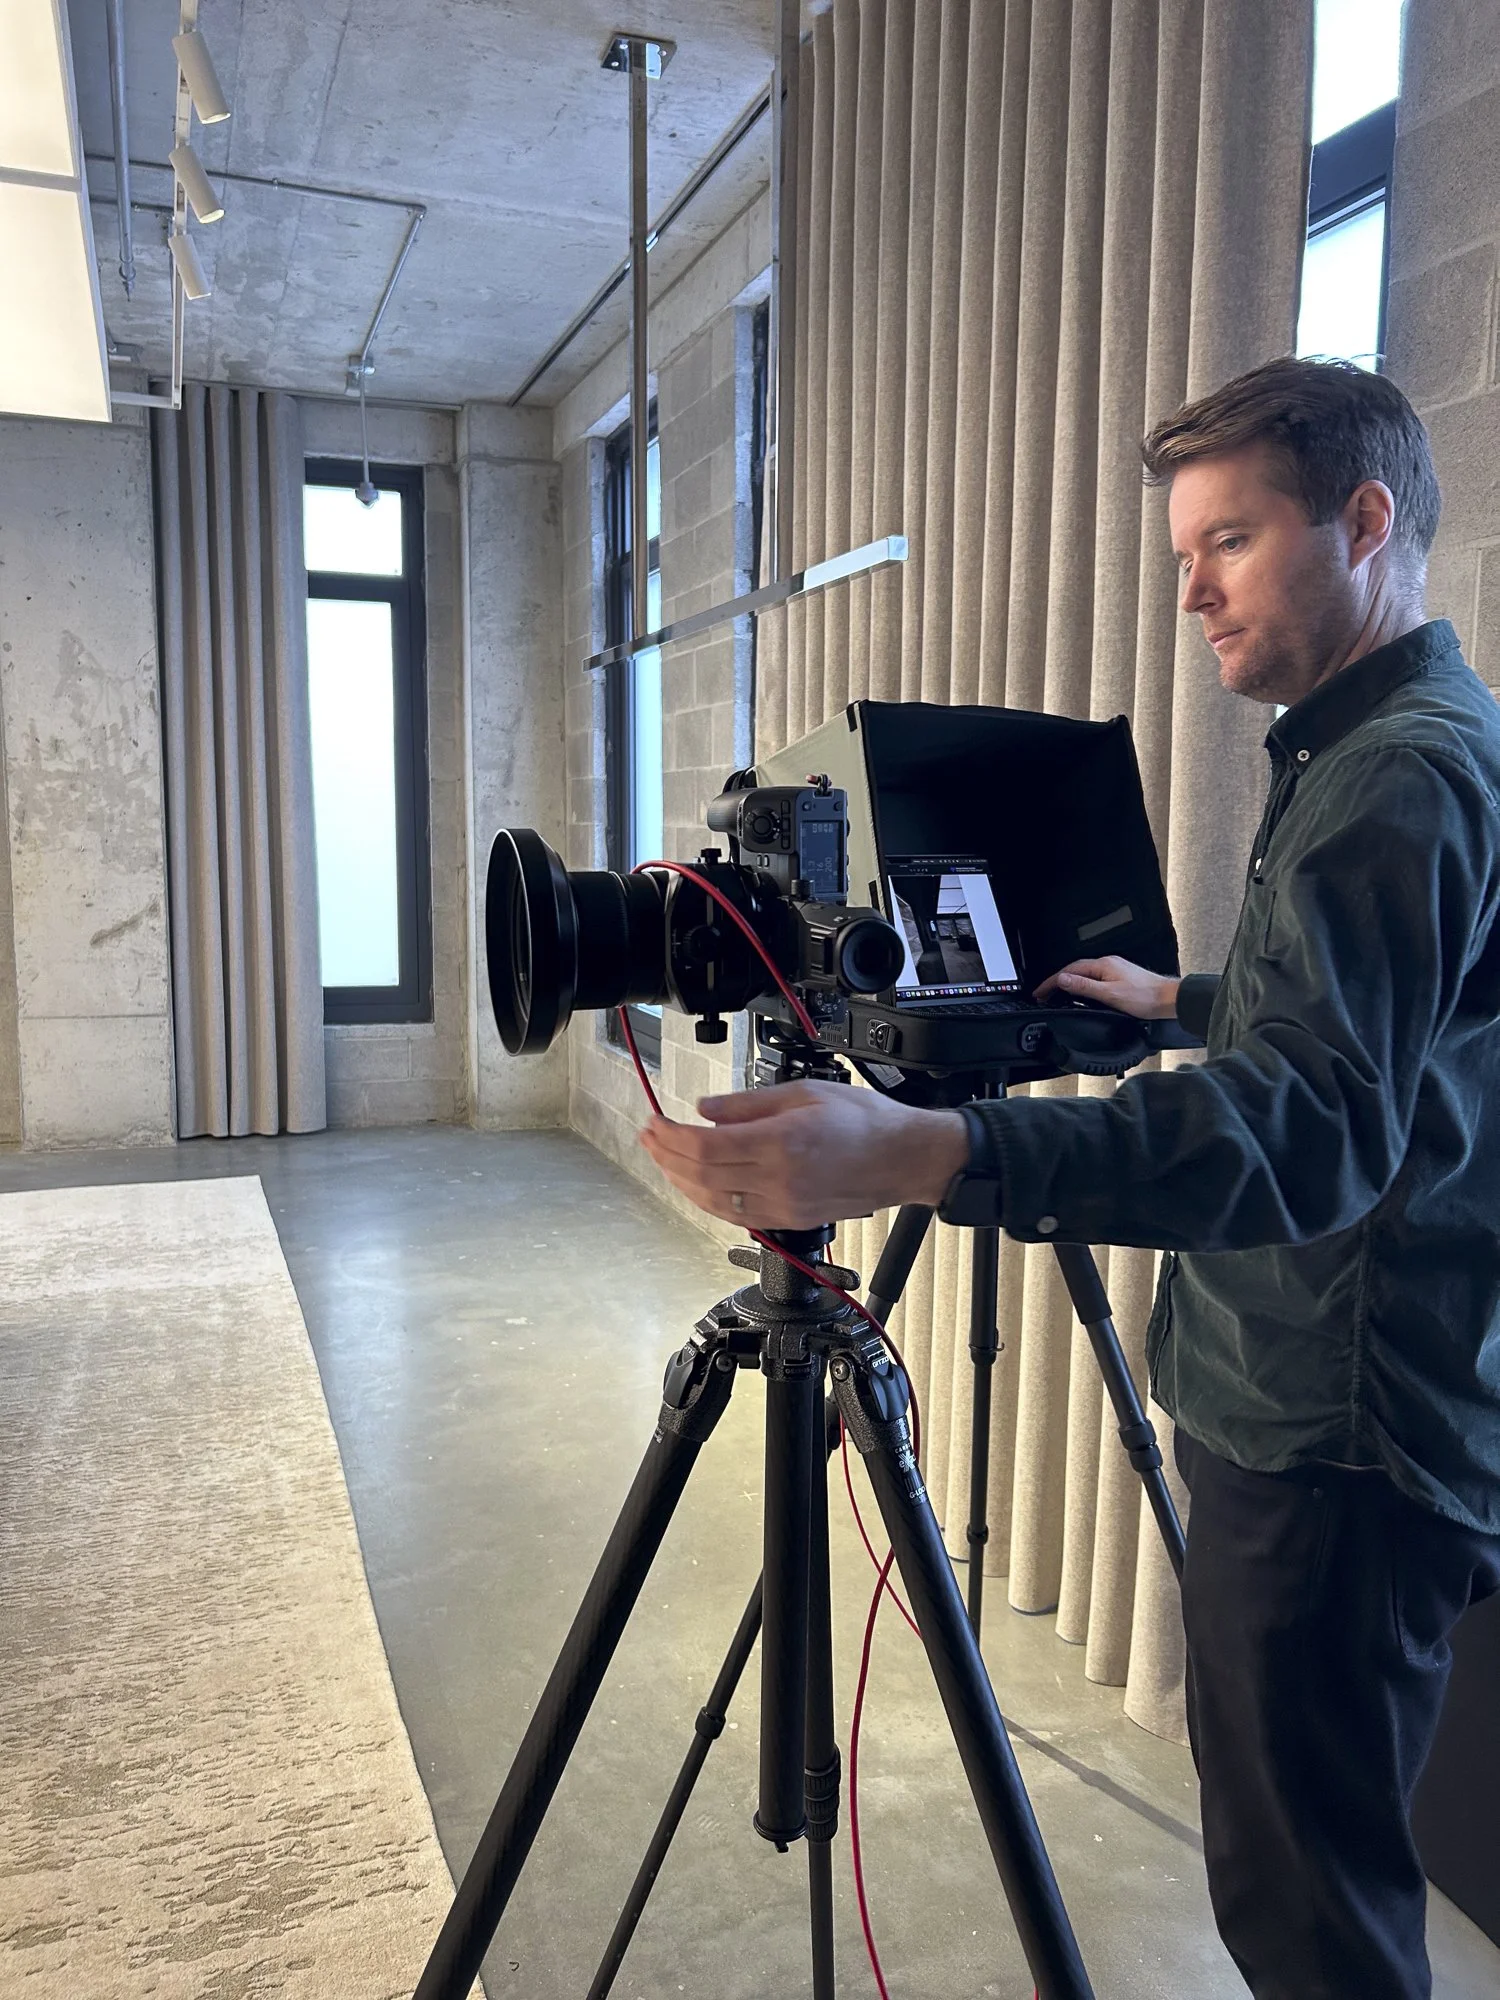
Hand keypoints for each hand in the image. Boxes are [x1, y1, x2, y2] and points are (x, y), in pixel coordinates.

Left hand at [638, 1079, 970, 1230]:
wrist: (904, 1158)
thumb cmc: (866, 1121)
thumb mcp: (805, 1091)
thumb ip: (749, 1104)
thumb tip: (705, 1109)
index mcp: (783, 1142)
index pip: (706, 1146)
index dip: (671, 1136)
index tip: (654, 1122)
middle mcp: (780, 1180)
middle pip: (702, 1175)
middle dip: (666, 1156)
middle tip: (648, 1137)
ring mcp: (784, 1205)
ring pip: (714, 1201)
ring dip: (680, 1181)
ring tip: (663, 1160)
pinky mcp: (789, 1219)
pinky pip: (736, 1215)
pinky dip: (707, 1199)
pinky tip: (695, 1184)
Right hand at [1033, 955, 1179, 1019]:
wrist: (1168, 1000)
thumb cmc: (1145, 997)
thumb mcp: (1110, 994)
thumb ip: (1084, 986)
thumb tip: (1063, 979)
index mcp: (1103, 965)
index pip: (1069, 971)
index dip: (1052, 981)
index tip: (1040, 991)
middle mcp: (1108, 964)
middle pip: (1075, 970)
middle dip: (1057, 981)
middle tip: (1044, 994)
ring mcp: (1115, 970)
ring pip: (1085, 974)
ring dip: (1069, 983)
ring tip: (1057, 994)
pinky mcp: (1120, 978)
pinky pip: (1094, 978)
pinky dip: (1082, 985)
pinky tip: (1082, 993)